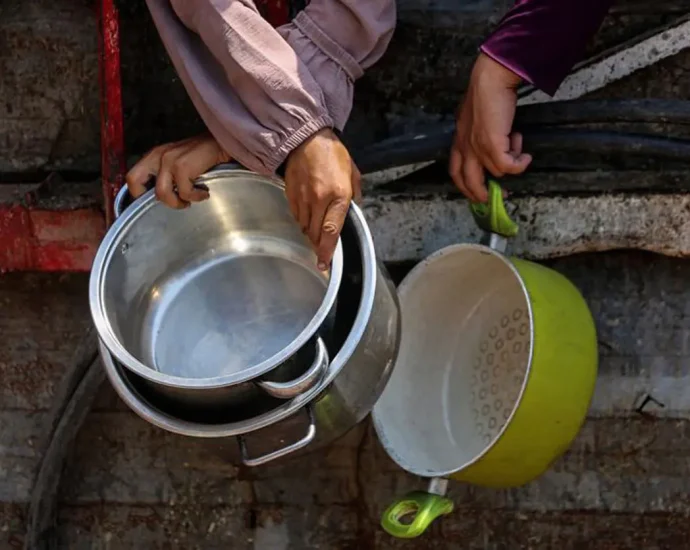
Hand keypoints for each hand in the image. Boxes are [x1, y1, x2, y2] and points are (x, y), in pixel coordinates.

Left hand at [126, 134, 230, 207]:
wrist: (221, 144)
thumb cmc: (202, 157)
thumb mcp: (178, 163)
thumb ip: (166, 176)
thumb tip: (161, 199)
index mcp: (154, 155)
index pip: (132, 177)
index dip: (139, 194)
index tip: (156, 202)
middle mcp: (158, 155)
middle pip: (134, 180)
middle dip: (151, 197)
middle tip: (170, 203)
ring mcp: (168, 159)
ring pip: (162, 194)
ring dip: (178, 203)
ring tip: (190, 200)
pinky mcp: (182, 166)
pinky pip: (184, 192)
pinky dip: (196, 197)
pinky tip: (204, 193)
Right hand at [284, 129, 360, 269]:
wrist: (306, 138)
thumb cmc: (331, 153)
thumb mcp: (353, 173)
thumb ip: (355, 195)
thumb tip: (354, 212)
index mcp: (339, 195)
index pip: (332, 231)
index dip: (328, 251)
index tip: (325, 264)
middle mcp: (320, 199)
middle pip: (316, 234)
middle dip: (319, 245)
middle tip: (323, 250)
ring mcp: (303, 198)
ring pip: (305, 227)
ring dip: (311, 233)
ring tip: (317, 230)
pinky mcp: (291, 195)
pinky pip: (297, 216)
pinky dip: (303, 220)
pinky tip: (308, 215)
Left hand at [449, 53, 531, 202]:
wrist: (490, 79)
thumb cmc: (485, 92)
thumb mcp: (475, 117)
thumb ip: (478, 132)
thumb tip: (494, 141)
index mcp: (458, 141)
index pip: (456, 171)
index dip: (466, 185)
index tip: (478, 191)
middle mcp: (465, 147)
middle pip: (468, 182)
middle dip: (481, 193)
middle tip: (497, 196)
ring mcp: (477, 148)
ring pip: (495, 173)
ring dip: (511, 164)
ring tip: (518, 147)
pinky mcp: (492, 146)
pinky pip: (508, 167)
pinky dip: (520, 164)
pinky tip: (525, 155)